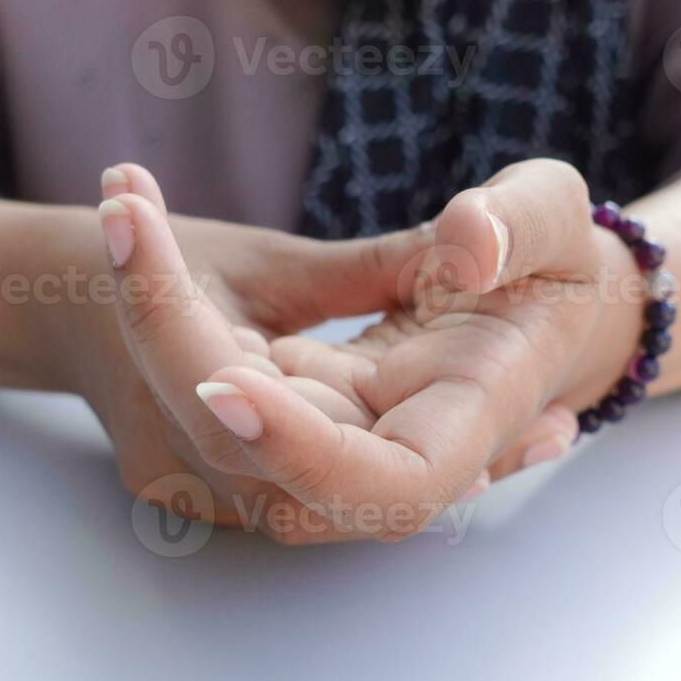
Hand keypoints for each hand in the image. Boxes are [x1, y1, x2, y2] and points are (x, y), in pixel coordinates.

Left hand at [112, 159, 643, 542]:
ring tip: (128, 196)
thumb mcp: (554, 218)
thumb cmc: (546, 266)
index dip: (300, 450)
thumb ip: (526, 226)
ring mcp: (311, 461)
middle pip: (237, 444)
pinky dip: (151, 300)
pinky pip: (184, 383)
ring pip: (193, 412)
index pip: (378, 484)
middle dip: (164, 326)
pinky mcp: (266, 435)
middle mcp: (372, 470)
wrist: (518, 315)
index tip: (222, 380)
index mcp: (459, 433)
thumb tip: (471, 248)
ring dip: (144, 297)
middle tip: (127, 210)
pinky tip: (138, 217)